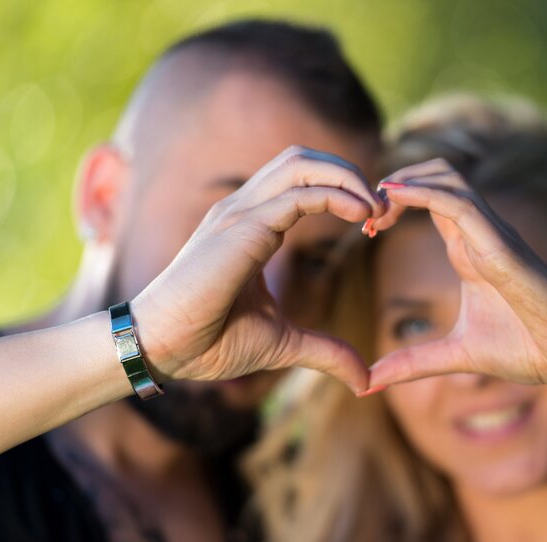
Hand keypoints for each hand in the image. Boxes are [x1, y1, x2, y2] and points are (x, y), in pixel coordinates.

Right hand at [131, 146, 384, 393]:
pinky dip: (336, 196)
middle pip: (304, 158)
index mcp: (252, 225)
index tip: (375, 223)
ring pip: (301, 163)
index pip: (302, 181)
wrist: (162, 349)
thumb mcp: (283, 343)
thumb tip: (364, 377)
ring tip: (376, 209)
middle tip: (383, 209)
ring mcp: (240, 212)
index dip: (344, 192)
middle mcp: (245, 208)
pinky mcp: (241, 228)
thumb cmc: (211, 342)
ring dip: (347, 177)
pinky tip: (362, 217)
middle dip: (350, 173)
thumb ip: (325, 351)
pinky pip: (298, 195)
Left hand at [367, 159, 546, 388]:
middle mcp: (481, 232)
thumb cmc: (527, 349)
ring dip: (405, 181)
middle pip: (437, 175)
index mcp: (470, 249)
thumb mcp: (456, 355)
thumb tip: (368, 383)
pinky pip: (460, 205)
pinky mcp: (503, 247)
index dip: (395, 203)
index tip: (367, 229)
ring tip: (375, 205)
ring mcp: (494, 234)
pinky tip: (392, 198)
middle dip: (396, 181)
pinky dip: (424, 194)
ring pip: (447, 178)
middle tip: (365, 213)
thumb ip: (412, 363)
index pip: (431, 201)